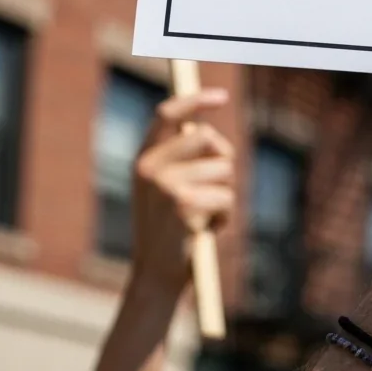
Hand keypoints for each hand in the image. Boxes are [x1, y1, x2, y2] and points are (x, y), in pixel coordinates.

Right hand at [130, 89, 235, 292]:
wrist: (156, 274)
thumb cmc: (170, 231)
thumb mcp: (168, 191)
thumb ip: (183, 163)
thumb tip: (214, 139)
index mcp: (143, 160)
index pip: (166, 114)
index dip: (194, 100)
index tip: (222, 96)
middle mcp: (150, 167)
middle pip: (209, 138)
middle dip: (224, 161)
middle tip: (217, 187)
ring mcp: (165, 184)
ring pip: (225, 170)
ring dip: (226, 194)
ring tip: (207, 216)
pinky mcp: (184, 203)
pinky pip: (228, 197)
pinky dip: (226, 216)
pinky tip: (207, 231)